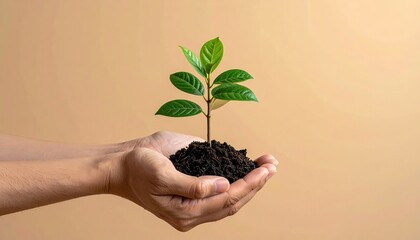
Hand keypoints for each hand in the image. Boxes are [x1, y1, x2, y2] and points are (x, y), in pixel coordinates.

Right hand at [109, 131, 277, 230]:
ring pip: (230, 197)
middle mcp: (194, 211)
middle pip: (233, 201)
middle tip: (273, 165)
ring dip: (251, 182)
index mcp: (186, 213)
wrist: (122, 164)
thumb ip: (194, 185)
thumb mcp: (163, 176)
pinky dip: (237, 177)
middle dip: (256, 183)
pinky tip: (248, 168)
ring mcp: (195, 200)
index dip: (249, 184)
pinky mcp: (194, 187)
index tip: (265, 170)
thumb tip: (223, 185)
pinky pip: (220, 187)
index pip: (226, 199)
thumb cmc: (138, 169)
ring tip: (268, 165)